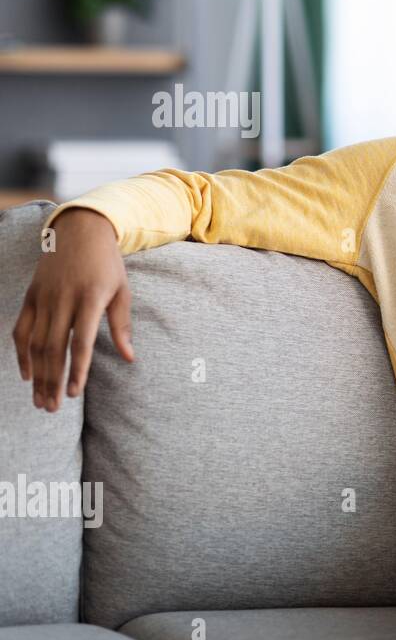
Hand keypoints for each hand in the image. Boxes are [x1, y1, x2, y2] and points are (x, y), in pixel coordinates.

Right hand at [11, 208, 133, 412]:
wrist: (80, 230)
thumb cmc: (108, 264)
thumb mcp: (122, 291)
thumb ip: (121, 326)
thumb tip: (129, 357)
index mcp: (89, 299)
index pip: (80, 342)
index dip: (77, 370)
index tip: (74, 394)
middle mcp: (62, 300)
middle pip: (53, 348)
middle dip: (52, 381)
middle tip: (52, 409)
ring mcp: (43, 298)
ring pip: (35, 343)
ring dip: (37, 374)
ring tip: (41, 400)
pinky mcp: (31, 296)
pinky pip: (22, 329)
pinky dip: (22, 353)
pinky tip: (28, 375)